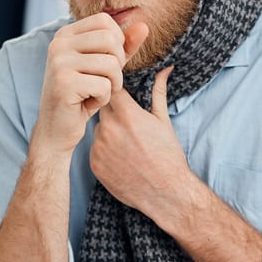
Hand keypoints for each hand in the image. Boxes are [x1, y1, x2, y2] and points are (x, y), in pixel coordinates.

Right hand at [31, 14, 148, 157]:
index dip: (117, 42)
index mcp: (65, 34)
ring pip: (111, 64)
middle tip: (105, 81)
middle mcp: (58, 44)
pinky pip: (104, 85)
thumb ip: (123, 46)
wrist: (56, 129)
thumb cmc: (82, 96)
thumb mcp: (104, 67)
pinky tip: (87, 103)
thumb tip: (144, 26)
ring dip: (112, 84)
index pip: (104, 21)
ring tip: (96, 93)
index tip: (107, 62)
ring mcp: (59, 63)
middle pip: (110, 40)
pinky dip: (103, 98)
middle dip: (117, 64)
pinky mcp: (64, 83)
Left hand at [90, 66, 194, 222]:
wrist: (165, 192)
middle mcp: (109, 129)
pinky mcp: (94, 165)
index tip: (122, 94)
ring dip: (108, 132)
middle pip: (103, 109)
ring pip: (98, 130)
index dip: (116, 91)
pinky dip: (104, 151)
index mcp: (127, 114)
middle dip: (113, 112)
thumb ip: (158, 92)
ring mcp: (99, 148)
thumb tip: (165, 69)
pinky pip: (94, 149)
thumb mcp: (164, 121)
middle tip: (128, 124)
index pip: (111, 90)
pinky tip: (120, 159)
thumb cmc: (168, 156)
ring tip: (127, 145)